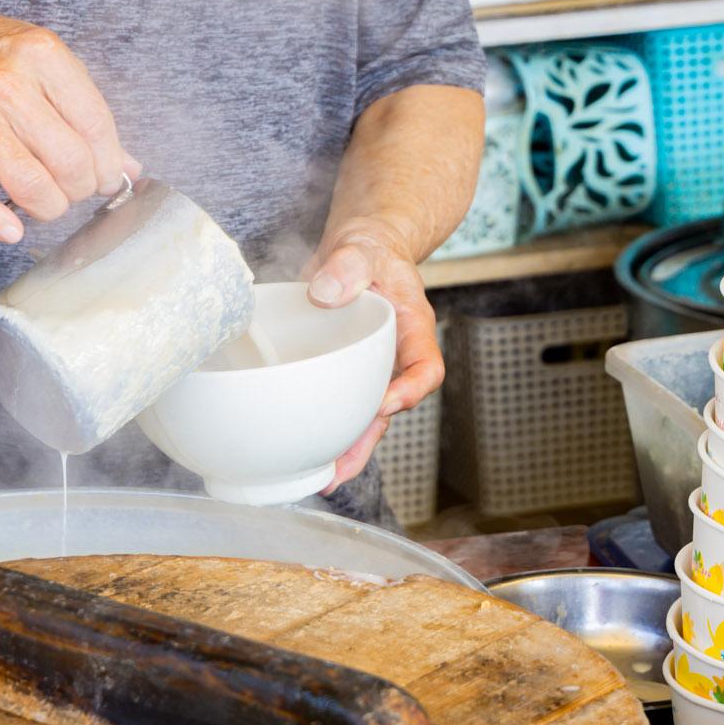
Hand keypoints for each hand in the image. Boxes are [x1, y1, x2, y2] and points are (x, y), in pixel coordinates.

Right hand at [0, 13, 134, 243]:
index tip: (109, 179)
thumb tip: (129, 169)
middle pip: (69, 159)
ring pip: (29, 184)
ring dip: (50, 207)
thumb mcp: (49, 67)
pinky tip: (11, 227)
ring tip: (49, 202)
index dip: (109, 163)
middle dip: (82, 188)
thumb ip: (88, 113)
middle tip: (75, 188)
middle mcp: (5, 82)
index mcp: (41, 55)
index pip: (95, 125)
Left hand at [304, 221, 442, 492]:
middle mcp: (393, 357)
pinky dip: (320, 425)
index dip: (409, 392)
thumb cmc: (370, 247)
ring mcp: (368, 367)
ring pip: (361, 415)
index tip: (385, 404)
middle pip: (388, 408)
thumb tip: (326, 293)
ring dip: (343, 447)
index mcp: (413, 329)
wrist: (357, 247)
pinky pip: (335, 402)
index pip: (425, 369)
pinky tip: (298, 448)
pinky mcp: (340, 369)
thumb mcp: (363, 246)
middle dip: (366, 442)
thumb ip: (349, 264)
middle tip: (339, 470)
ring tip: (320, 477)